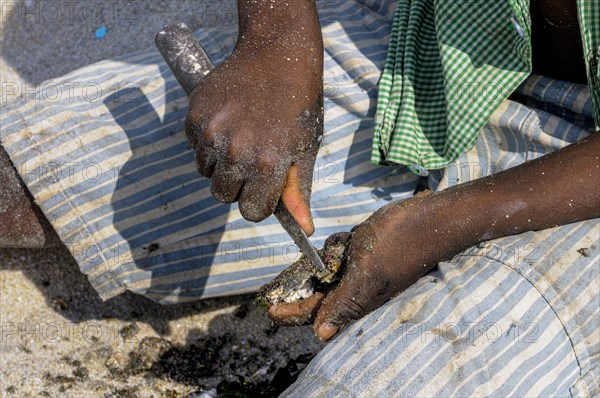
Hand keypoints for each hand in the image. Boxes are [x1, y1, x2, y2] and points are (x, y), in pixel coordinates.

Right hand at [185, 0, 322, 233]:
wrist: (277, 54)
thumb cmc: (298, 104)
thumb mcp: (305, 149)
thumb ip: (297, 191)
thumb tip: (305, 230)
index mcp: (267, 165)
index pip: (252, 212)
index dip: (260, 201)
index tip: (264, 187)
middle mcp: (236, 153)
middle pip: (223, 196)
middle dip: (238, 185)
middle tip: (252, 160)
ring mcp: (211, 134)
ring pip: (206, 173)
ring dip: (220, 163)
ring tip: (241, 135)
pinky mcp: (195, 116)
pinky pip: (195, 147)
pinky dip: (207, 141)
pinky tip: (228, 120)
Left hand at [268, 194, 443, 339]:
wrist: (430, 217)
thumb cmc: (399, 244)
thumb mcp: (367, 274)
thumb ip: (344, 303)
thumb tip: (320, 335)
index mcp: (356, 300)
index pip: (315, 314)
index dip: (291, 313)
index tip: (268, 311)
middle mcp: (356, 289)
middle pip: (317, 296)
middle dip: (299, 288)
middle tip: (275, 286)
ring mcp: (360, 270)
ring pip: (326, 274)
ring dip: (321, 263)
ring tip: (333, 250)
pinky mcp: (364, 253)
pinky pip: (339, 254)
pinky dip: (337, 247)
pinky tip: (347, 238)